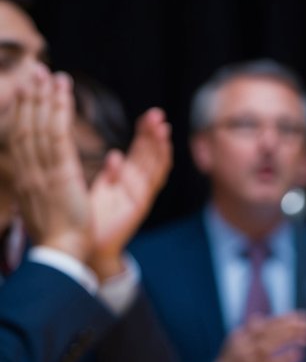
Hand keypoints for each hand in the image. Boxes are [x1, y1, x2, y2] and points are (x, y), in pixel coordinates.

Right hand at [10, 68, 91, 261]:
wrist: (62, 252)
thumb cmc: (55, 234)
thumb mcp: (38, 206)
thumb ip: (34, 186)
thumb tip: (31, 179)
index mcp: (21, 178)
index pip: (16, 138)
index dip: (19, 113)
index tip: (23, 93)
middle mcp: (26, 170)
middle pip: (24, 125)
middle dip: (31, 96)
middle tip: (37, 71)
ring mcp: (41, 169)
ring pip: (39, 125)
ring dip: (45, 97)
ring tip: (52, 74)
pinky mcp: (60, 172)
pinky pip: (57, 134)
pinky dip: (59, 110)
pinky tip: (63, 92)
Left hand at [87, 107, 172, 279]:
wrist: (87, 247)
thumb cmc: (90, 219)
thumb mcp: (99, 190)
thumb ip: (111, 174)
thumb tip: (116, 154)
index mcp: (126, 180)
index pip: (140, 152)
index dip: (145, 135)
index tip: (149, 116)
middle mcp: (136, 186)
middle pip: (150, 155)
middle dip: (154, 134)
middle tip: (158, 114)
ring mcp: (140, 195)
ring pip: (155, 165)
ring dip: (159, 146)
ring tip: (162, 127)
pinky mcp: (139, 204)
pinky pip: (151, 181)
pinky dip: (155, 165)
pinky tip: (156, 148)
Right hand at [211, 312, 305, 361]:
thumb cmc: (235, 356)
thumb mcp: (239, 339)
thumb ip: (252, 328)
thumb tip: (260, 316)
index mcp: (241, 334)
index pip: (264, 324)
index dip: (282, 319)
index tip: (298, 316)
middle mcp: (243, 345)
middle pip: (269, 333)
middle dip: (289, 328)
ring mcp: (248, 360)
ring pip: (269, 346)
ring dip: (288, 339)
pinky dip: (285, 359)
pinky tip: (298, 354)